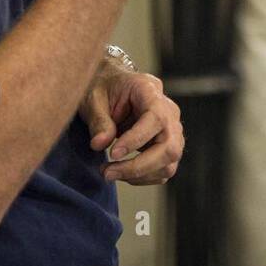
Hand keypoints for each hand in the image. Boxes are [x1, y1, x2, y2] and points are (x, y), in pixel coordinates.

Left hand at [79, 56, 183, 184]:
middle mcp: (168, 111)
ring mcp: (171, 130)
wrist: (112, 88)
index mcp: (150, 90)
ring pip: (168, 162)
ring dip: (139, 175)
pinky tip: (122, 172)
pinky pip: (163, 170)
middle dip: (139, 166)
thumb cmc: (103, 88)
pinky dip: (143, 177)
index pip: (155, 118)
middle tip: (107, 172)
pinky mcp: (168, 146)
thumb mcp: (93, 99)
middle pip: (169, 146)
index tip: (113, 153)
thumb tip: (99, 145)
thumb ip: (98, 120)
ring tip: (109, 172)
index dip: (136, 139)